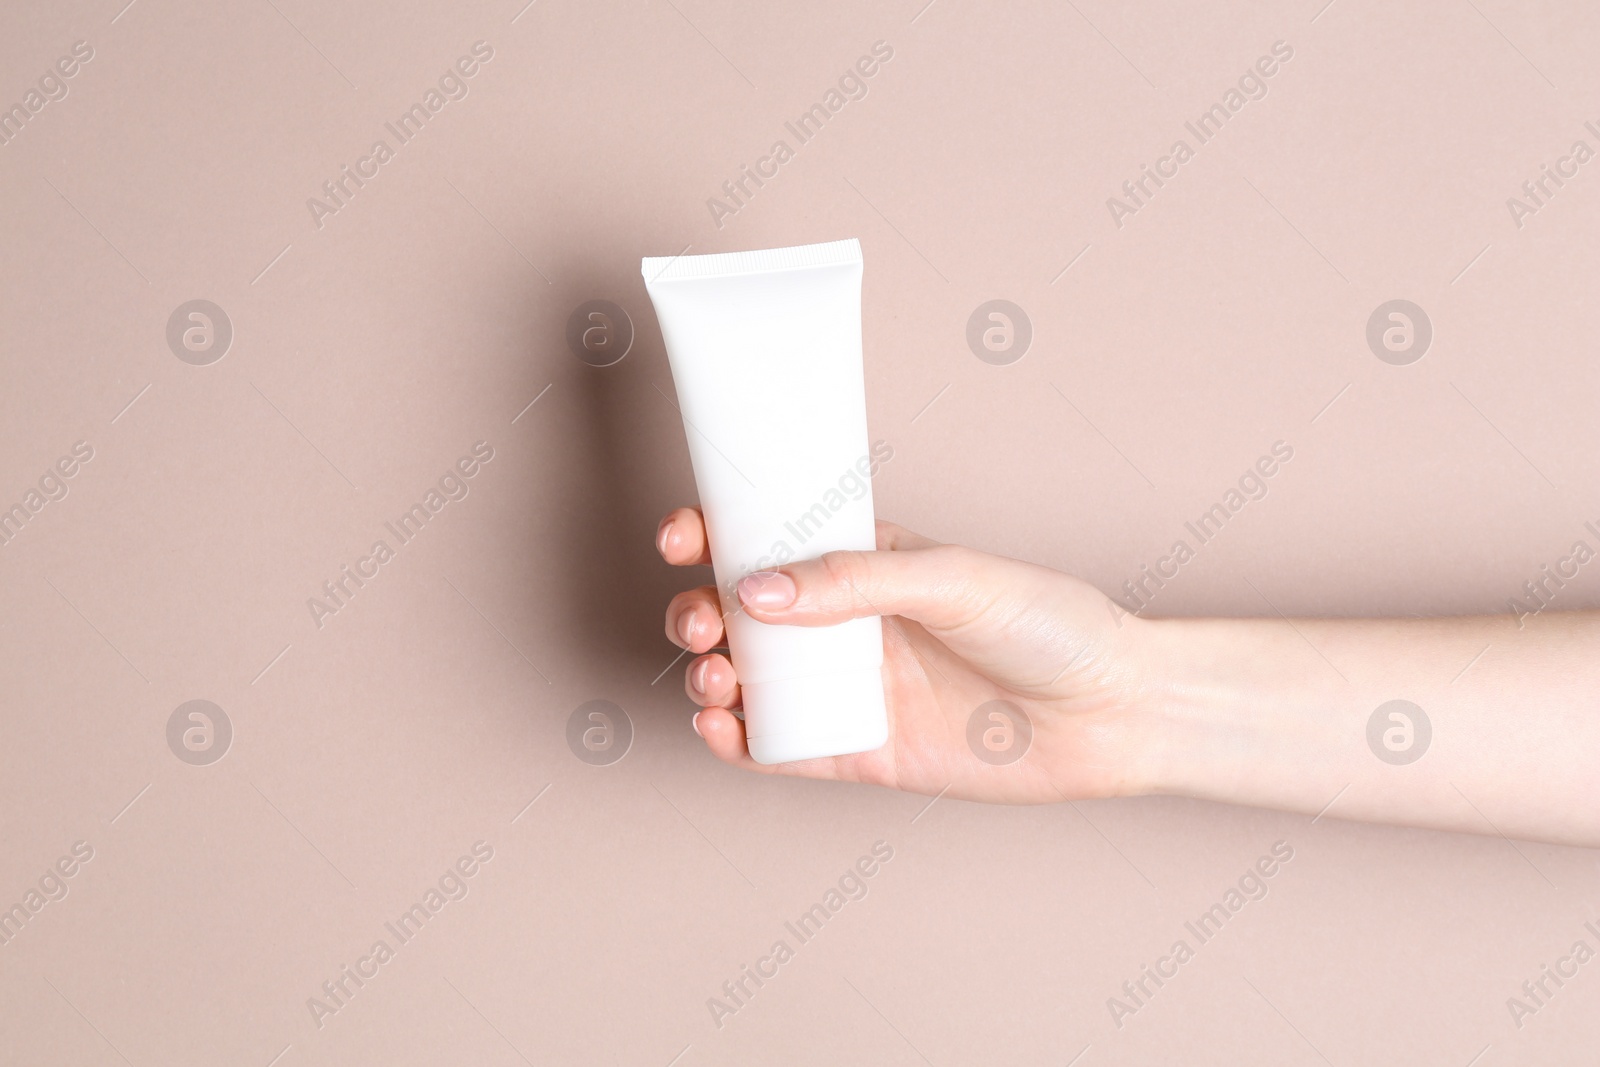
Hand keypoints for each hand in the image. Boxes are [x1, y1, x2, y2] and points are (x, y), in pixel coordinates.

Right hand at [655, 507, 1155, 802]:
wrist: (1114, 715)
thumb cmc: (1053, 626)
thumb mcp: (956, 579)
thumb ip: (854, 581)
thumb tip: (755, 589)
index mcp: (866, 565)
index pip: (772, 540)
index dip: (715, 535)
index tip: (682, 536)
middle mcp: (850, 626)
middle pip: (742, 616)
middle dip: (699, 614)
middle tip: (702, 623)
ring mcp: (853, 690)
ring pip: (750, 682)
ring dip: (710, 676)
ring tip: (716, 678)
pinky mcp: (862, 754)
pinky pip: (781, 750)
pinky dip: (738, 743)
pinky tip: (723, 729)